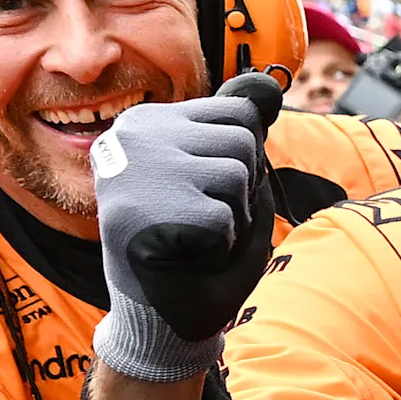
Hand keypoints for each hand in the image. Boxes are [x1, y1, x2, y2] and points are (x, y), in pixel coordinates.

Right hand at [89, 73, 282, 381]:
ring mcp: (139, 172)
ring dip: (234, 215)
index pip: (236, 113)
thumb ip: (236, 129)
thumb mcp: (216, 174)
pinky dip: (223, 245)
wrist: (158, 315)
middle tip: (202, 219)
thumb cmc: (192, 244)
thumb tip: (268, 84)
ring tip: (195, 236)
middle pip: (242, 139)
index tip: (200, 189)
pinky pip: (230, 217)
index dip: (239, 161)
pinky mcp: (153, 212)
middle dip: (242, 188)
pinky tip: (188, 255)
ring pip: (240, 174)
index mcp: (143, 122)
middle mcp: (132, 136)